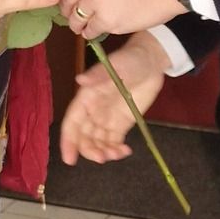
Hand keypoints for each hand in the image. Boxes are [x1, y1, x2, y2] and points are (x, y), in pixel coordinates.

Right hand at [59, 34, 167, 164]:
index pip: (72, 122)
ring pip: (98, 142)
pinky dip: (117, 150)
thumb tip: (80, 80)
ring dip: (104, 152)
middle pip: (84, 137)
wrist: (150, 62)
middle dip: (89, 150)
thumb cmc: (130, 60)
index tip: (70, 159)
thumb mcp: (115, 65)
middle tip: (102, 158)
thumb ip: (98, 75)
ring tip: (117, 153)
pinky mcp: (121, 124)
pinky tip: (125, 151)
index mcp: (86, 97)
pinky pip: (114, 141)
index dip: (68, 141)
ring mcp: (107, 119)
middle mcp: (93, 111)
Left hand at [60, 0, 185, 38]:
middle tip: (73, 16)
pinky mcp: (106, 20)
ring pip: (75, 19)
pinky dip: (91, 33)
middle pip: (64, 1)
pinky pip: (90, 31)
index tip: (67, 0)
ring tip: (84, 26)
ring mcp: (95, 1)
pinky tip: (96, 31)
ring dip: (78, 25)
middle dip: (68, 11)